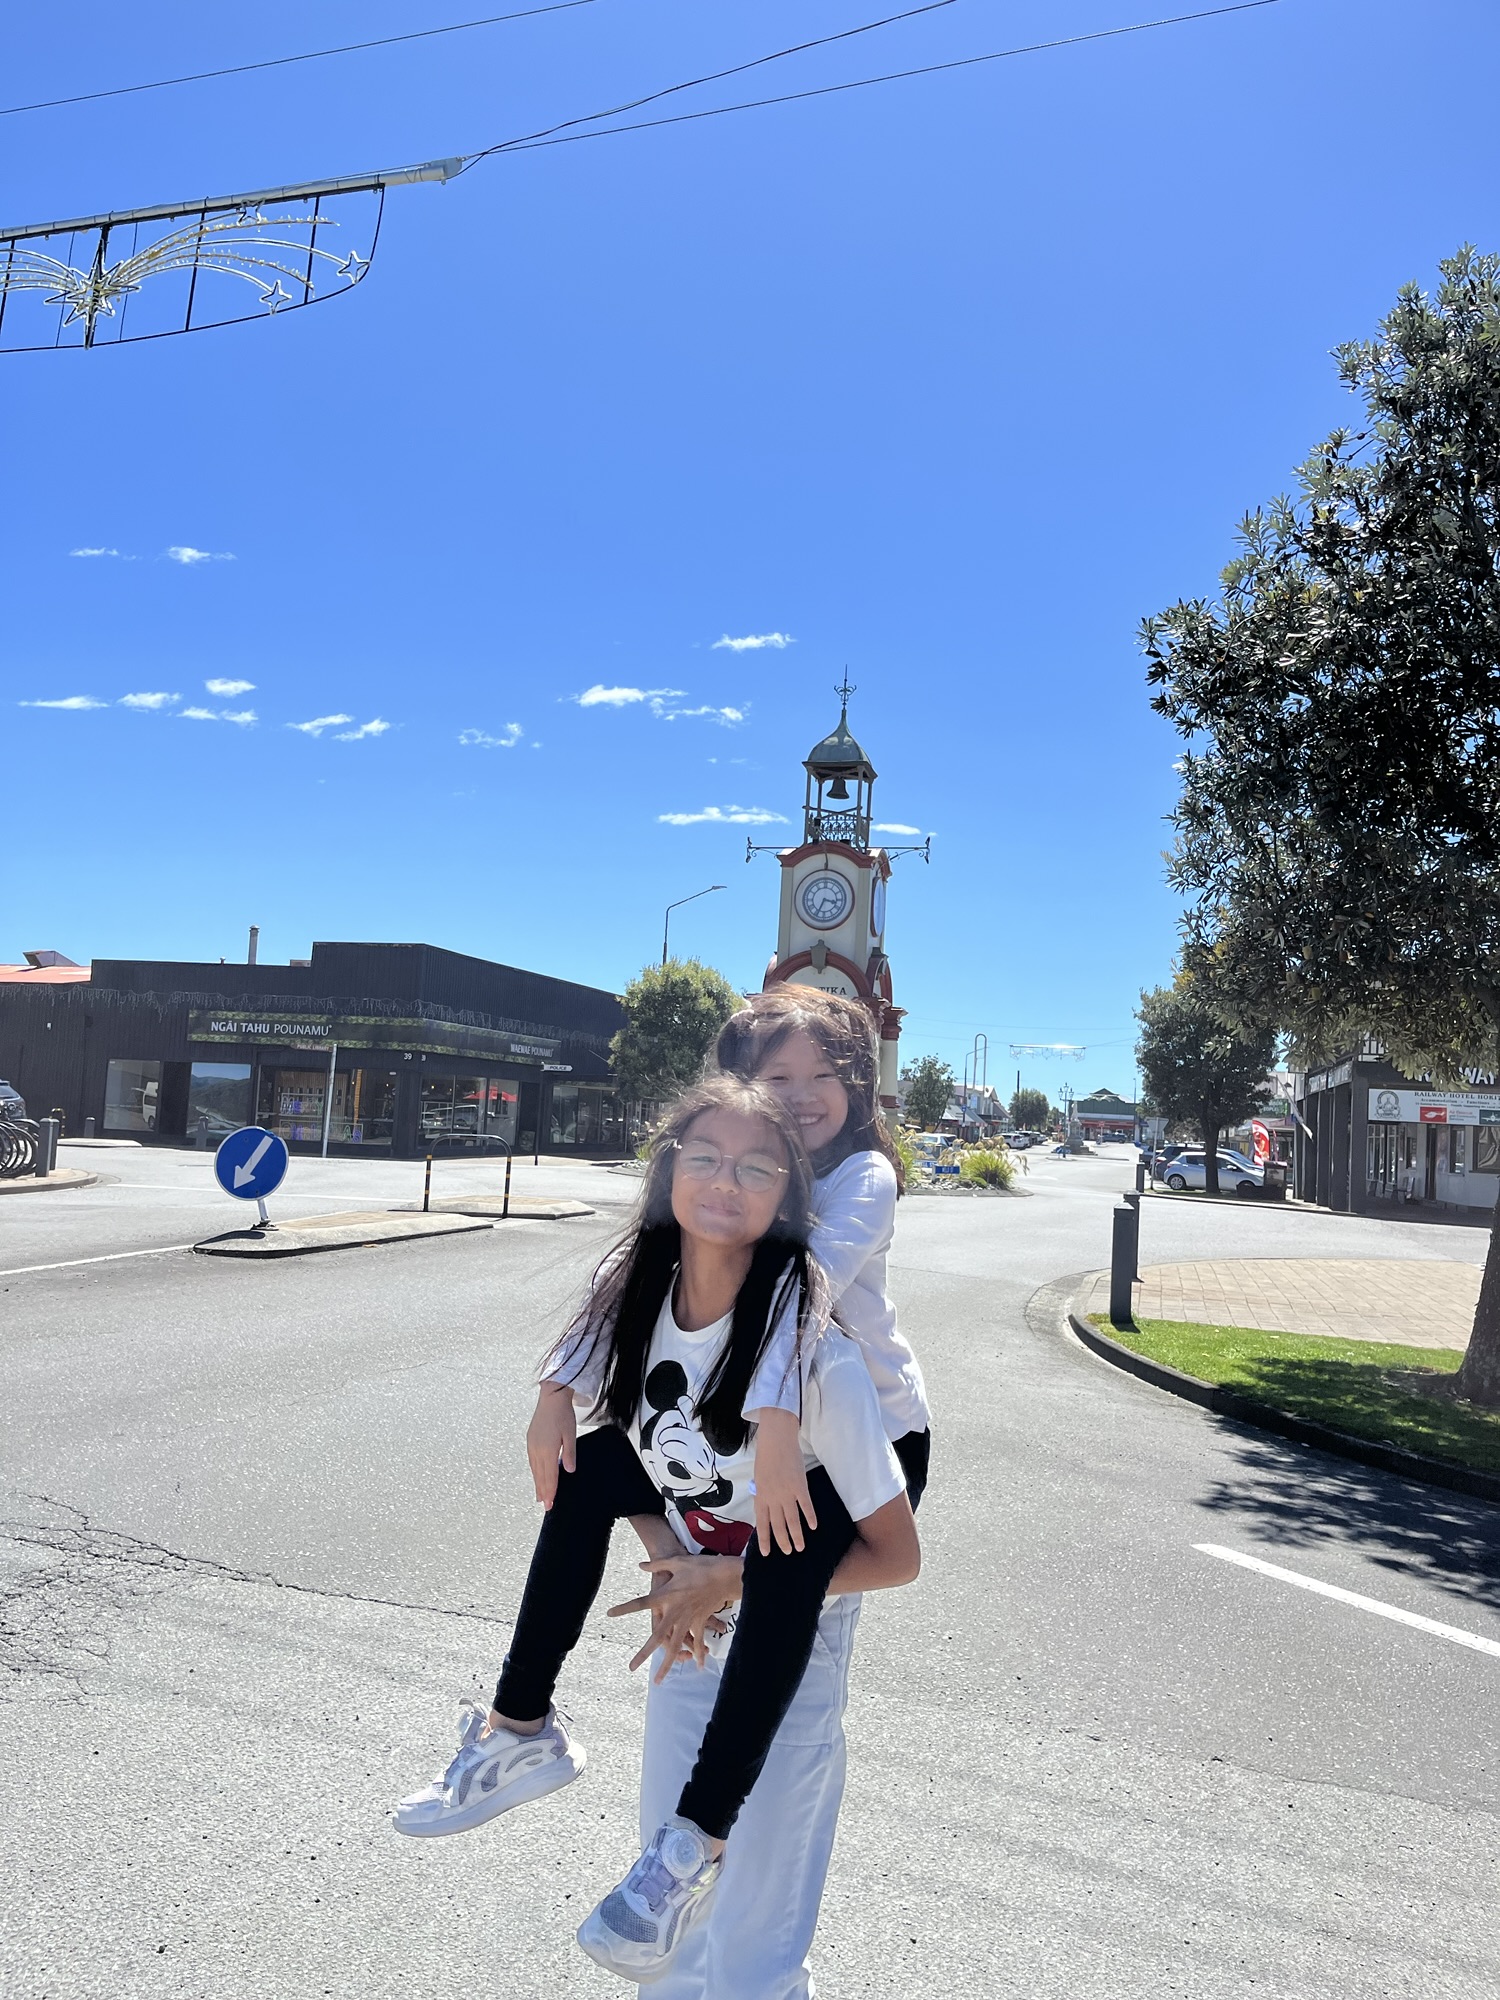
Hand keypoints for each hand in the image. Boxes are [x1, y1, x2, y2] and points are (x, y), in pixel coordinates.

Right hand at [526, 1382, 576, 1508]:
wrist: (551, 1397)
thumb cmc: (563, 1414)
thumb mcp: (570, 1434)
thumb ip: (570, 1454)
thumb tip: (570, 1471)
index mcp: (548, 1449)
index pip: (550, 1476)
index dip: (551, 1491)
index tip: (550, 1504)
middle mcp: (537, 1450)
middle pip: (540, 1476)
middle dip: (543, 1492)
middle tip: (546, 1506)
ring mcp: (532, 1445)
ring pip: (534, 1470)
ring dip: (538, 1484)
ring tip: (539, 1496)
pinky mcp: (530, 1440)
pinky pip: (532, 1461)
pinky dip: (534, 1472)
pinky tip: (537, 1476)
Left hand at [608, 1553, 743, 1682]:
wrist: (724, 1574)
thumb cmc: (700, 1566)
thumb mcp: (676, 1562)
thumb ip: (657, 1565)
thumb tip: (641, 1565)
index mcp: (665, 1596)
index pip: (640, 1603)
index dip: (624, 1609)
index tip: (609, 1614)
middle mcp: (674, 1611)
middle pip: (657, 1637)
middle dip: (644, 1654)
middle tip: (631, 1667)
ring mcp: (687, 1619)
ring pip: (676, 1647)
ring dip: (668, 1664)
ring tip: (659, 1680)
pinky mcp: (700, 1621)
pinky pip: (697, 1641)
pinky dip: (698, 1654)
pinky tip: (698, 1666)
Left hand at [750, 1407, 815, 1556]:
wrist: (776, 1439)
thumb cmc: (766, 1457)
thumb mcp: (759, 1478)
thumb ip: (762, 1495)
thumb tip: (766, 1509)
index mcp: (760, 1496)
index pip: (761, 1524)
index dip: (764, 1540)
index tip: (767, 1554)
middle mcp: (772, 1498)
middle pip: (778, 1525)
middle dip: (783, 1542)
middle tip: (789, 1552)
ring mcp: (786, 1492)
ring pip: (792, 1520)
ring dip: (797, 1536)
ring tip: (800, 1547)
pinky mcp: (800, 1485)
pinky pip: (806, 1505)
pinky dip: (810, 1517)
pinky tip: (814, 1527)